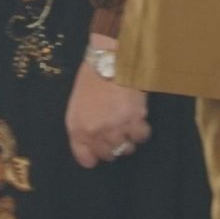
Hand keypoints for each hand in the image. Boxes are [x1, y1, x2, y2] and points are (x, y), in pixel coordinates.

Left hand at [65, 48, 152, 168]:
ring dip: (128, 138)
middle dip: (113, 146)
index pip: (85, 158)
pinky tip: (139, 118)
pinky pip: (141, 136)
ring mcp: (115, 128)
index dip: (94, 157)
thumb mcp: (77, 105)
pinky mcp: (134, 120)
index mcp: (77, 128)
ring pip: (126, 148)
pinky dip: (142, 129)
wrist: (110, 60)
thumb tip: (93, 144)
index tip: (100, 154)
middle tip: (117, 132)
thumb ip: (82, 127)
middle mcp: (95, 133)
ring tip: (129, 124)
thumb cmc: (92, 78)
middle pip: (109, 155)